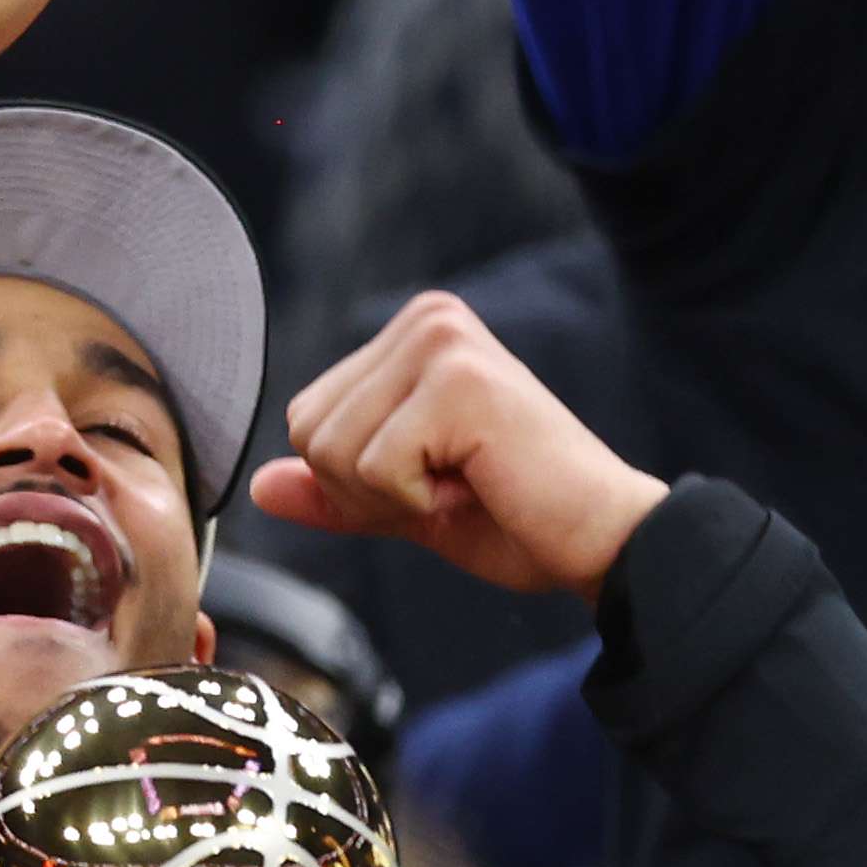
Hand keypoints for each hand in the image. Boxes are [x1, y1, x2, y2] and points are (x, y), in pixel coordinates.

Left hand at [244, 291, 670, 597]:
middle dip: (367, 490)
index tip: (440, 482)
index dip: (357, 481)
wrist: (606, 544)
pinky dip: (418, 503)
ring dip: (395, 498)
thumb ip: (337, 492)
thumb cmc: (523, 521)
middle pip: (309, 429)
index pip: (308, 416)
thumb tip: (260, 487)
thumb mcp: (409, 507)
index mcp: (413, 335)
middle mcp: (427, 321)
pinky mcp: (459, 381)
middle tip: (454, 489)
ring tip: (470, 486)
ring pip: (332, 449)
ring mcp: (443, 343)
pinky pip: (374, 465)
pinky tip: (481, 487)